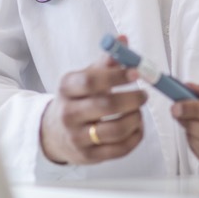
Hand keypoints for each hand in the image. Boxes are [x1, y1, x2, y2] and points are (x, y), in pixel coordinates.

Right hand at [39, 35, 147, 164]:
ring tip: (139, 112)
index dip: (117, 76)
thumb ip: (105, 62)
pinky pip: (119, 150)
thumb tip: (122, 40)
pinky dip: (135, 137)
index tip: (137, 72)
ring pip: (115, 131)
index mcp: (67, 88)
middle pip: (105, 106)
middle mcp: (68, 113)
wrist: (54, 133)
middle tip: (144, 95)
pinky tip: (137, 127)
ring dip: (135, 119)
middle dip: (132, 99)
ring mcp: (77, 137)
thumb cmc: (77, 99)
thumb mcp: (84, 77)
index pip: (91, 80)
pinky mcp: (88, 157)